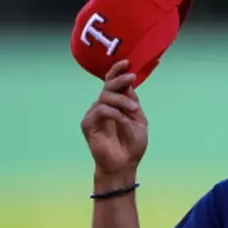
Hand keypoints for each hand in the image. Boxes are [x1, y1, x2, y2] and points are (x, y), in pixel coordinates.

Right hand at [81, 59, 148, 177]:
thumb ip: (133, 104)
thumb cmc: (132, 145)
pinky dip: (114, 113)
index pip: (113, 83)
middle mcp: (103, 106)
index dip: (118, 71)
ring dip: (121, 101)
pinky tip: (122, 119)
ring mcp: (94, 114)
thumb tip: (129, 86)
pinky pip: (101, 111)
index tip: (127, 62)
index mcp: (115, 104)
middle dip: (120, 79)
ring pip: (106, 97)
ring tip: (133, 110)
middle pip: (108, 86)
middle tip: (131, 77)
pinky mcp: (88, 124)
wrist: (124, 165)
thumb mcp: (139, 121)